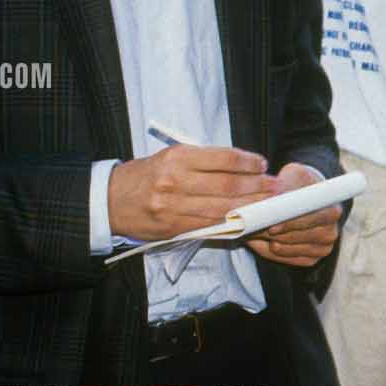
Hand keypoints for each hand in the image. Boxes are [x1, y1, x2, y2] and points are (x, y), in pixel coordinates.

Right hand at [108, 144, 277, 240]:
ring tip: (270, 204)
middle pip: (228, 185)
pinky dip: (231, 223)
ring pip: (223, 208)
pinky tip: (247, 220)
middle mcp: (176, 181)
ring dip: (251, 207)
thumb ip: (202, 161)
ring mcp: (175, 207)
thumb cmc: (145, 175)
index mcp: (177, 158)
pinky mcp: (174, 228)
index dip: (248, 162)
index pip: (223, 158)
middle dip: (258, 186)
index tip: (263, 165)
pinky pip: (209, 225)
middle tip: (277, 187)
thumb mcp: (169, 157)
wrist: (109, 200)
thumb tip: (241, 166)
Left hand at [245, 162, 341, 267]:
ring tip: (253, 231)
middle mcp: (330, 232)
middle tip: (253, 229)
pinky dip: (269, 251)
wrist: (305, 199)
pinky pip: (285, 259)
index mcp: (331, 211)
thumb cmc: (299, 184)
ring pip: (288, 249)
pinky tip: (262, 240)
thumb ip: (286, 183)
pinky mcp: (311, 259)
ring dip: (267, 242)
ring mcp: (322, 248)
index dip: (289, 224)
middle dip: (272, 234)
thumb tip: (274, 195)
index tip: (272, 226)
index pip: (309, 221)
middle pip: (296, 237)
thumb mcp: (295, 175)